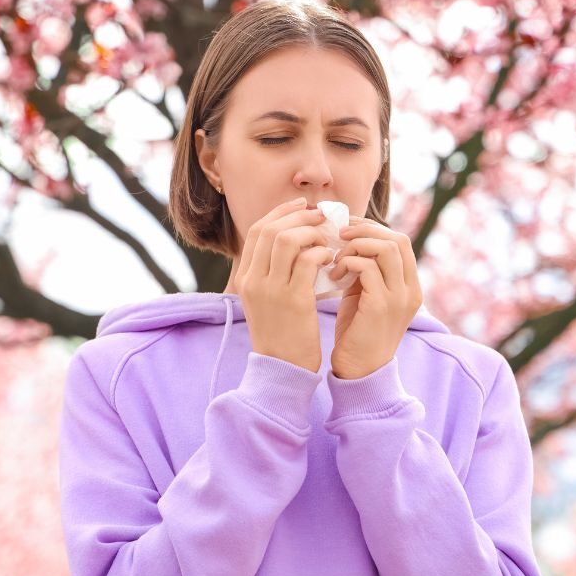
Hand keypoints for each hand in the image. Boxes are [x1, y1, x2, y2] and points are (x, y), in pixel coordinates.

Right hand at [234, 197, 334, 372]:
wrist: (282, 369)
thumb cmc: (281, 334)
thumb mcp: (266, 300)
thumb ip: (273, 271)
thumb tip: (295, 239)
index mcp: (245, 278)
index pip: (256, 231)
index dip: (279, 212)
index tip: (301, 206)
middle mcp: (253, 281)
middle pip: (270, 229)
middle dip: (298, 216)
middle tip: (320, 215)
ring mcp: (271, 290)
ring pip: (286, 240)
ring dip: (310, 232)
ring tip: (326, 239)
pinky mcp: (294, 301)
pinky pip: (307, 262)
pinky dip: (321, 253)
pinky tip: (331, 259)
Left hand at [327, 216, 423, 378]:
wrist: (359, 371)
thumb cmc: (358, 332)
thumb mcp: (366, 295)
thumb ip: (366, 270)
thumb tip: (350, 240)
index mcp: (410, 286)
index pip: (400, 241)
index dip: (372, 228)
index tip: (347, 228)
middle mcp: (411, 290)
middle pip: (396, 239)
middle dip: (364, 231)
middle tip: (338, 236)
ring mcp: (399, 298)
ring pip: (384, 249)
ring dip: (355, 247)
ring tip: (336, 259)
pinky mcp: (381, 306)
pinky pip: (366, 268)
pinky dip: (347, 264)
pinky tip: (333, 276)